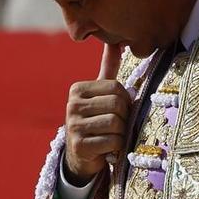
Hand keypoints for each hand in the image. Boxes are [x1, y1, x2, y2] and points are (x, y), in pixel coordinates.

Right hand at [63, 41, 131, 181]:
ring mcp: (73, 125)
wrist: (81, 155)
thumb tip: (115, 43)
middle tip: (118, 125)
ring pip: (116, 124)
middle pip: (117, 105)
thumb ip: (108, 69)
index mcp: (78, 90)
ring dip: (121, 133)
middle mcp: (72, 105)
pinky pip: (112, 142)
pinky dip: (116, 147)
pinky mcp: (79, 145)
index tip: (119, 110)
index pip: (116, 88)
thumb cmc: (95, 120)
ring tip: (112, 136)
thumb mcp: (100, 94)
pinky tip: (108, 148)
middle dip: (124, 117)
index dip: (126, 100)